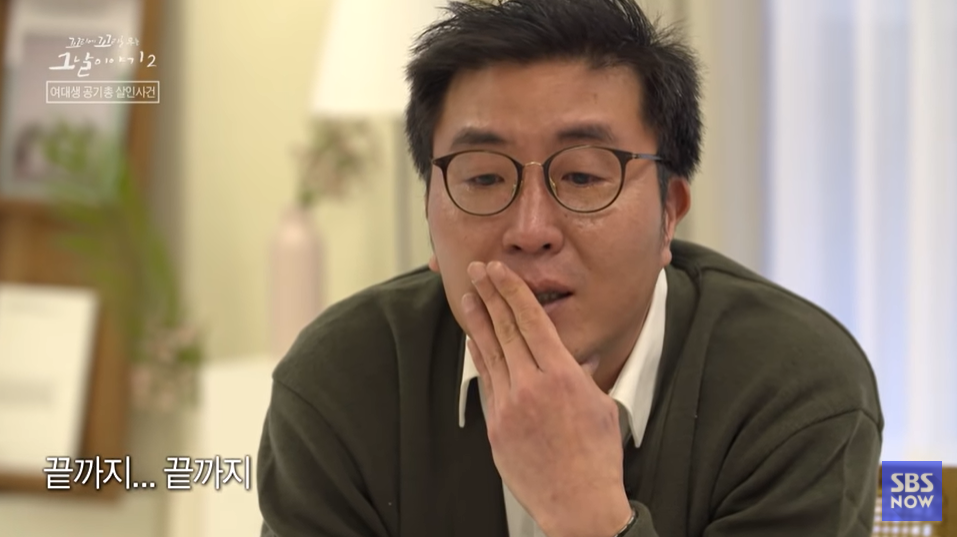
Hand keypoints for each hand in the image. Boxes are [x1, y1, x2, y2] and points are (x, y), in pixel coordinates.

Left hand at [461, 260, 632, 536]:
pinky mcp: (496, 427)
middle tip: (476, 269)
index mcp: (563, 377)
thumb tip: (579, 357)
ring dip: (477, 320)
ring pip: (489, 353)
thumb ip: (584, 376)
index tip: (500, 271)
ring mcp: (510, 407)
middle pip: (505, 330)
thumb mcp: (601, 406)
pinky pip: (486, 381)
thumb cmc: (597, 457)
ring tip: (468, 295)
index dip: (513, 292)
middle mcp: (532, 387)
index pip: (532, 322)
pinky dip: (479, 356)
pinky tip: (473, 339)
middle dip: (490, 295)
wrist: (578, 504)